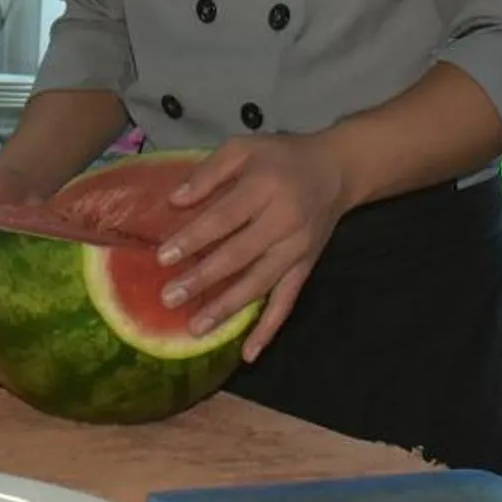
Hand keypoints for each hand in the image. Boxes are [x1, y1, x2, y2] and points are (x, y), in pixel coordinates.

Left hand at [155, 135, 352, 359]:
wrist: (336, 170)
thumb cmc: (281, 157)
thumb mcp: (244, 147)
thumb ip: (210, 171)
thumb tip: (175, 201)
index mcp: (265, 188)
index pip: (225, 218)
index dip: (194, 238)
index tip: (164, 257)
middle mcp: (283, 222)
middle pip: (239, 255)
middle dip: (203, 279)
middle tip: (169, 298)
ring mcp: (296, 250)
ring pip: (259, 284)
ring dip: (228, 308)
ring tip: (196, 328)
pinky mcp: (305, 268)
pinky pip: (287, 303)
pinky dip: (269, 330)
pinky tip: (249, 354)